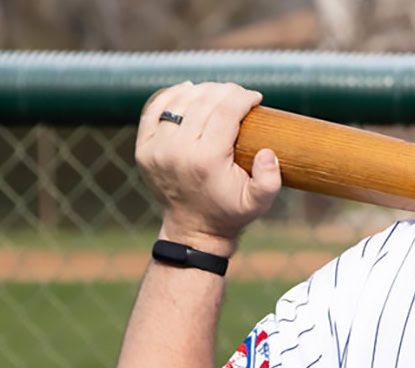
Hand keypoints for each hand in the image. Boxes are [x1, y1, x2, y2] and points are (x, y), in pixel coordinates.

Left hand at [135, 82, 280, 255]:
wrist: (193, 229)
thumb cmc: (230, 212)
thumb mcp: (259, 202)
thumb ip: (270, 179)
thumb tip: (267, 151)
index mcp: (206, 161)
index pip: (225, 112)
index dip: (243, 98)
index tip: (256, 97)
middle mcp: (177, 152)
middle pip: (203, 102)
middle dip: (226, 91)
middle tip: (240, 94)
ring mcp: (156, 149)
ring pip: (179, 102)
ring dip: (202, 91)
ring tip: (219, 93)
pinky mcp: (144, 149)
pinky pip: (155, 110)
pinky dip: (172, 96)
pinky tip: (189, 90)